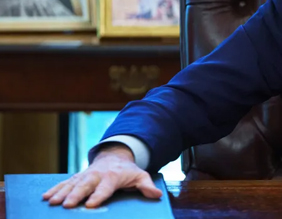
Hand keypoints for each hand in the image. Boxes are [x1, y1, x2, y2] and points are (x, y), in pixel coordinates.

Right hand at [42, 144, 161, 207]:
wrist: (115, 156)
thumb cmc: (128, 170)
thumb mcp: (140, 175)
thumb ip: (146, 185)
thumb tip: (157, 194)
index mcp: (112, 176)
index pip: (105, 187)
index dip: (98, 195)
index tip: (90, 204)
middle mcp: (97, 175)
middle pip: (85, 185)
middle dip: (76, 194)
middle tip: (66, 205)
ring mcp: (86, 175)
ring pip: (72, 184)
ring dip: (61, 192)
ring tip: (51, 202)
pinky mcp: (78, 177)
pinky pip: (65, 183)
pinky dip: (55, 189)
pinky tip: (45, 197)